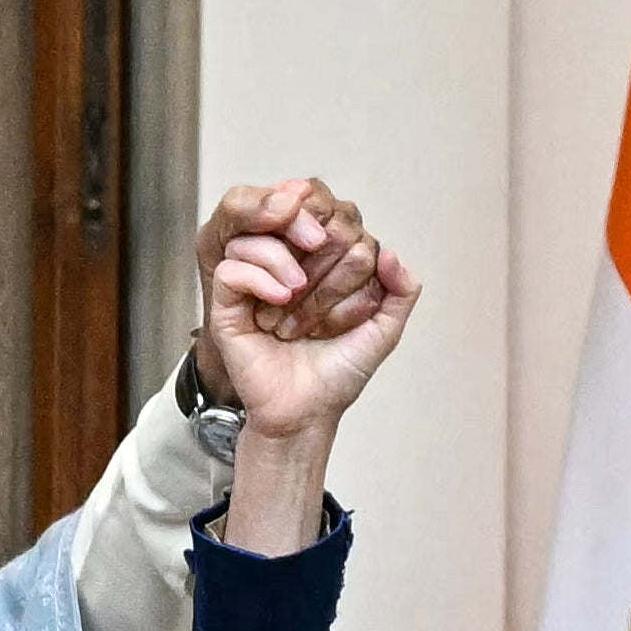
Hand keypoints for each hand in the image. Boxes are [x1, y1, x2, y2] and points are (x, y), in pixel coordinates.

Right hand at [201, 182, 419, 554]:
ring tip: (298, 290)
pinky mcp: (228, 305)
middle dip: (319, 248)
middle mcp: (287, 266)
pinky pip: (232, 268)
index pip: (329, 218)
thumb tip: (389, 252)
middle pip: (296, 218)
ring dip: (284, 258)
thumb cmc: (338, 373)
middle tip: (327, 284)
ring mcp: (255, 283)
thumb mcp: (383, 330)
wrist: (306, 412)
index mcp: (322, 264)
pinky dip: (257, 275)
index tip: (356, 261)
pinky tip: (279, 299)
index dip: (341, 230)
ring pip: (259, 234)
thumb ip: (402, 291)